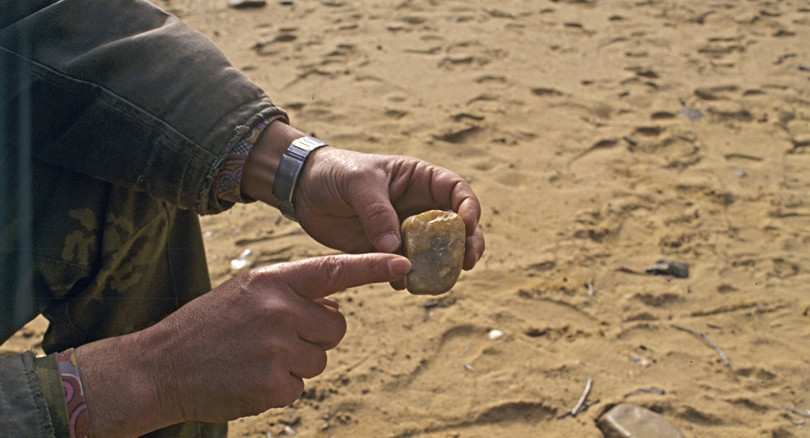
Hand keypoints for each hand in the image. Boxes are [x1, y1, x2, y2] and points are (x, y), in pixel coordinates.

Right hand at [75, 253, 411, 436]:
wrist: (159, 367)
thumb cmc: (207, 327)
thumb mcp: (246, 292)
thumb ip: (290, 294)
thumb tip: (334, 312)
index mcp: (273, 281)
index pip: (333, 271)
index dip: (372, 267)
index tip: (403, 263)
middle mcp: (278, 309)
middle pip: (336, 328)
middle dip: (314, 336)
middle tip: (274, 339)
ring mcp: (276, 349)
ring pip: (320, 360)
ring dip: (295, 364)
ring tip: (254, 358)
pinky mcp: (272, 385)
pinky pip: (299, 388)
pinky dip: (279, 388)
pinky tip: (248, 379)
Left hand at [295, 148, 485, 273]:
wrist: (303, 190)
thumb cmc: (335, 172)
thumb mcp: (358, 183)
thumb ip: (377, 212)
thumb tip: (394, 247)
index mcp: (419, 180)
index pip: (457, 191)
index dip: (469, 207)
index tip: (468, 225)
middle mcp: (418, 206)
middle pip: (456, 227)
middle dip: (467, 244)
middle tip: (468, 263)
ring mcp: (403, 231)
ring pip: (434, 252)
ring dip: (440, 267)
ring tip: (437, 280)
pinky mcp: (384, 251)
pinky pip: (404, 267)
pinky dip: (407, 277)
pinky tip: (401, 283)